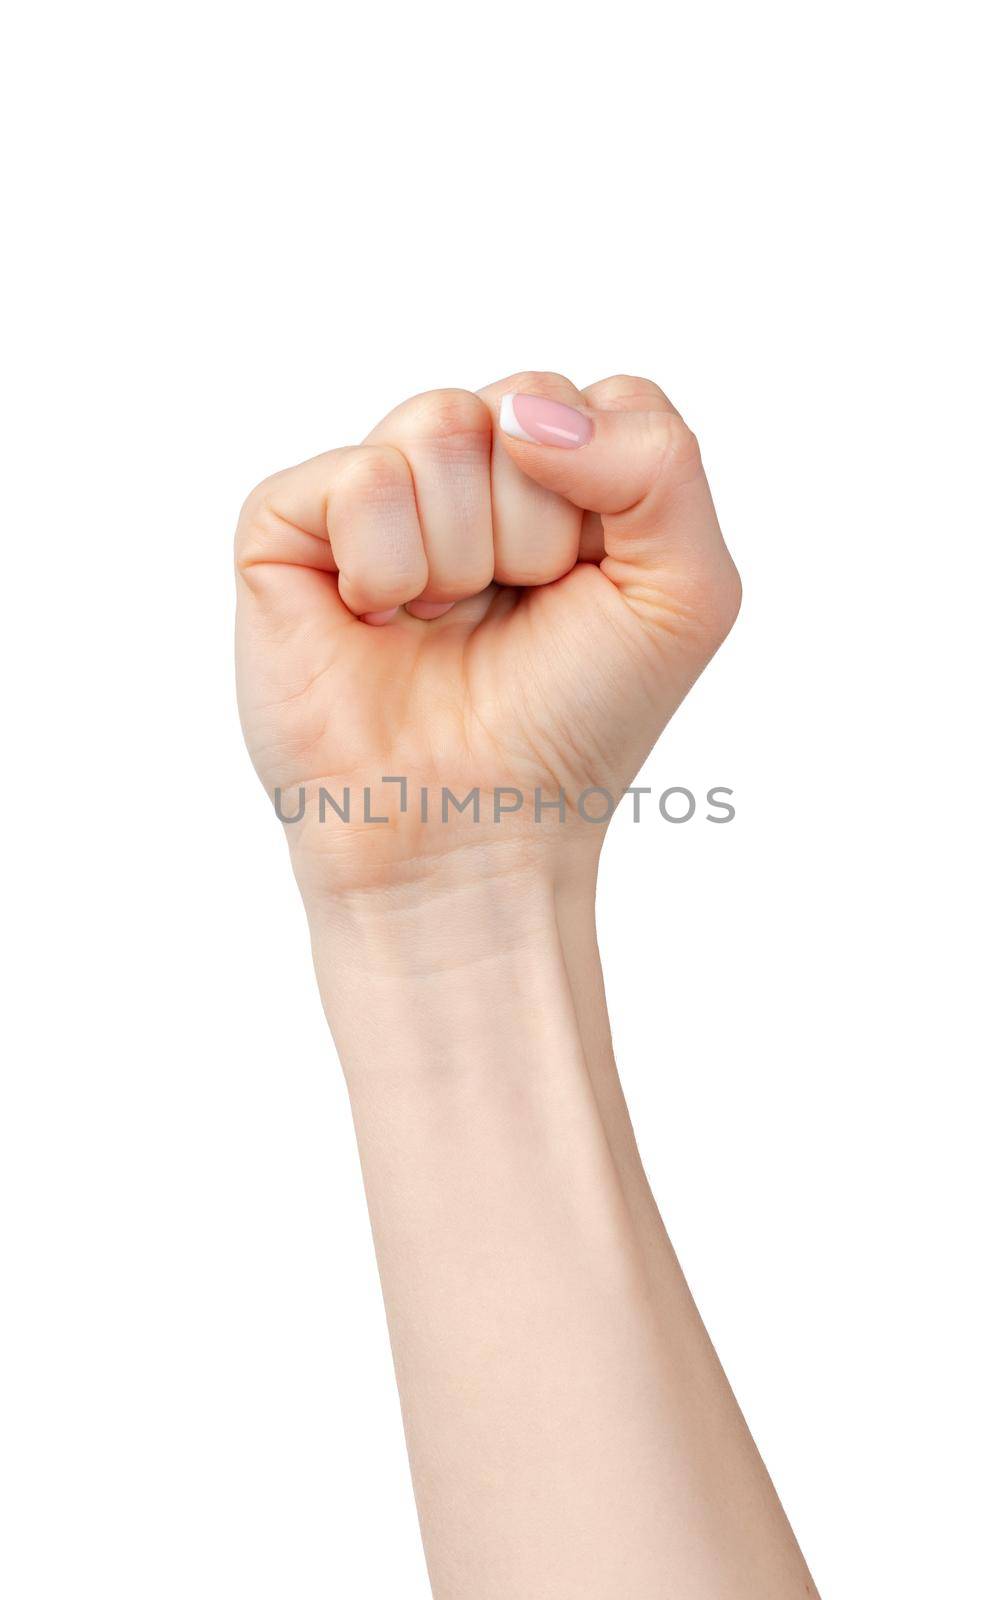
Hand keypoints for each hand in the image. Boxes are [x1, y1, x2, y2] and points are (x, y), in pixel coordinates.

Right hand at [235, 371, 739, 899]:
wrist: (471, 833)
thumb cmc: (573, 723)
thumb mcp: (686, 591)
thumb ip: (661, 459)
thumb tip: (523, 412)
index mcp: (561, 475)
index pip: (607, 399)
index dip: (612, 505)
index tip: (588, 592)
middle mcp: (466, 470)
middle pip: (522, 403)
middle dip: (536, 533)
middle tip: (505, 615)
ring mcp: (375, 491)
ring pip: (438, 427)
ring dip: (461, 558)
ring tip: (438, 623)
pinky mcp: (290, 522)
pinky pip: (362, 478)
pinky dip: (385, 569)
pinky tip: (374, 621)